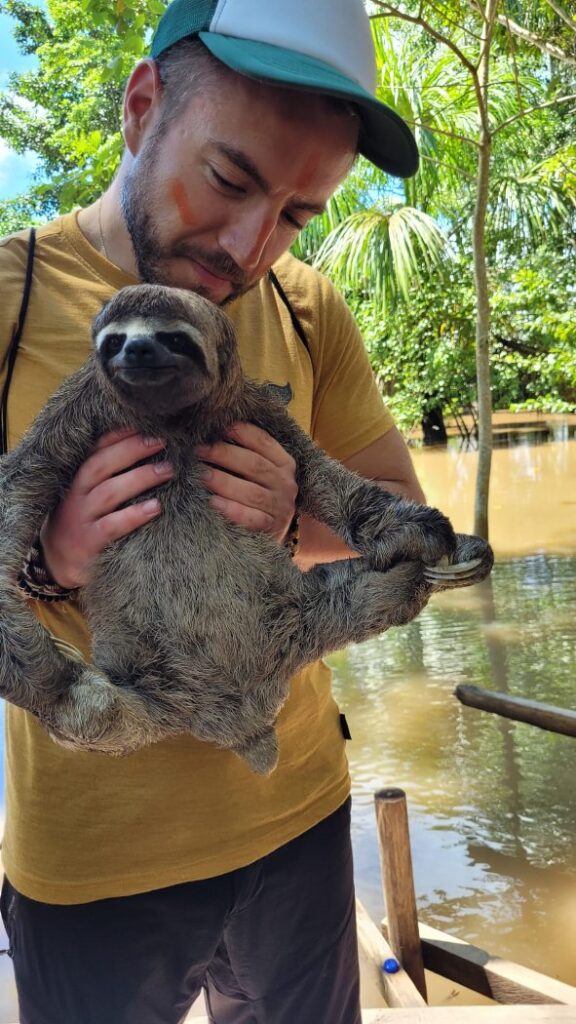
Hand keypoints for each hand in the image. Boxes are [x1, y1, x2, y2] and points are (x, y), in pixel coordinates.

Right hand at [40, 429, 173, 588]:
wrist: (57, 563)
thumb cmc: (82, 521)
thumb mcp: (86, 494)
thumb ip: (108, 475)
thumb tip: (145, 446)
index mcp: (77, 479)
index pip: (95, 450)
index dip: (118, 435)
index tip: (143, 424)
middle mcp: (77, 495)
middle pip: (102, 465)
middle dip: (132, 450)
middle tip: (161, 441)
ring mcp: (82, 518)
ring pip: (109, 493)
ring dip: (140, 478)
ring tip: (168, 470)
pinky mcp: (90, 542)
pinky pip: (112, 526)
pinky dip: (134, 515)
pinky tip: (156, 507)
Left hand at [196, 422, 297, 541]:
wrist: (271, 532)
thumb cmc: (257, 495)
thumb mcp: (259, 473)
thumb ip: (245, 453)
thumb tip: (213, 432)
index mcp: (284, 463)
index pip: (264, 442)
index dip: (242, 432)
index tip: (219, 428)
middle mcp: (286, 484)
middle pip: (254, 464)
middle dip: (224, 454)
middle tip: (199, 450)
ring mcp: (280, 507)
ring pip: (251, 492)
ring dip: (223, 481)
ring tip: (201, 475)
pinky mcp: (270, 528)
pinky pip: (250, 518)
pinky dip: (231, 509)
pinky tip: (213, 502)